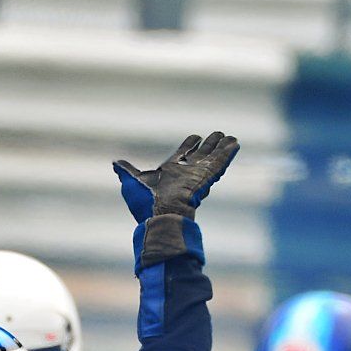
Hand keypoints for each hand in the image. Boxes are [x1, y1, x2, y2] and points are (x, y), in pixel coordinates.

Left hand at [113, 131, 238, 221]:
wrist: (159, 216)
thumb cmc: (144, 204)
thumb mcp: (131, 182)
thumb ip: (126, 170)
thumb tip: (115, 164)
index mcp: (170, 172)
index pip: (182, 154)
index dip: (189, 145)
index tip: (196, 137)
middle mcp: (185, 173)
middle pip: (200, 155)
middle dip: (209, 145)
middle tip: (218, 134)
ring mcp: (197, 175)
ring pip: (212, 158)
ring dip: (221, 147)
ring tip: (231, 138)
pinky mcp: (206, 178)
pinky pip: (219, 163)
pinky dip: (227, 154)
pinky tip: (235, 144)